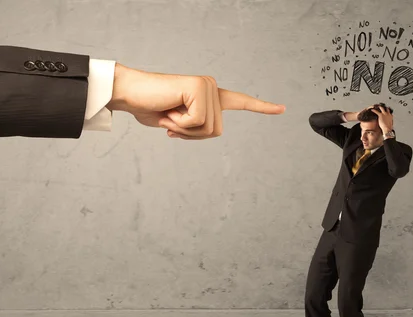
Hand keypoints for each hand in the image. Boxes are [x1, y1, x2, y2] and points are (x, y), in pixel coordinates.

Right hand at [106, 63, 285, 139]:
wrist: (130, 94)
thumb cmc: (150, 108)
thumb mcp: (178, 125)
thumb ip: (196, 128)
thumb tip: (207, 128)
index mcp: (210, 96)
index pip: (240, 102)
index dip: (261, 107)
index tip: (282, 109)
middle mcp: (212, 88)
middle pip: (216, 131)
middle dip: (192, 135)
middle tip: (171, 121)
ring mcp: (207, 86)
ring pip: (207, 128)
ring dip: (183, 129)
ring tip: (168, 114)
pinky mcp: (199, 87)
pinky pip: (196, 121)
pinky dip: (179, 123)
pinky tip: (167, 111)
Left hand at [369, 105, 393, 133]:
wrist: (387, 128)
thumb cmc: (388, 127)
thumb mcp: (390, 124)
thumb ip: (389, 122)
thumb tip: (387, 124)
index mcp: (391, 116)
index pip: (389, 112)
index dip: (387, 111)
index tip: (386, 111)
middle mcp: (388, 114)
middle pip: (386, 108)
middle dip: (384, 107)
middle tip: (381, 106)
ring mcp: (384, 114)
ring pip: (382, 108)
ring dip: (379, 107)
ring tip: (376, 106)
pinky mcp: (381, 115)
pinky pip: (376, 111)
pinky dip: (374, 110)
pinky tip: (372, 110)